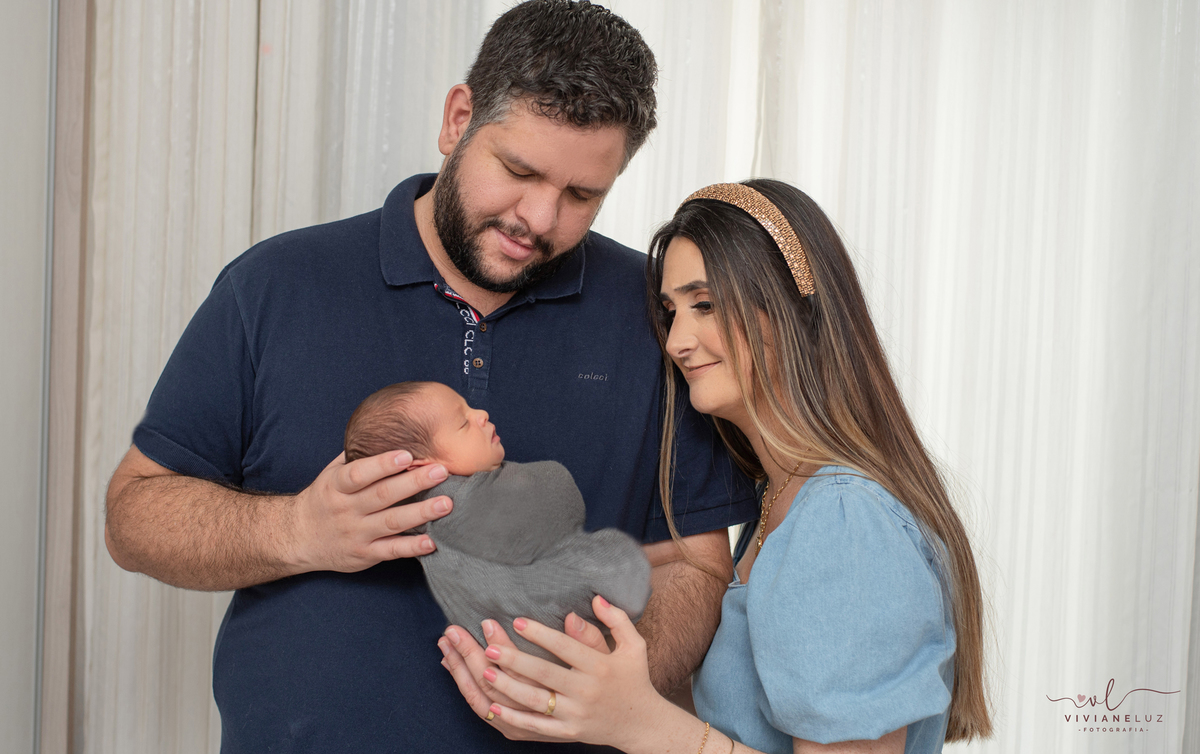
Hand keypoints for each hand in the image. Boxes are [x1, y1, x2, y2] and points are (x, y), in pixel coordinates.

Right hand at [286, 450, 452, 572]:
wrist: (298, 538)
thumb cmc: (325, 498)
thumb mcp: (331, 473)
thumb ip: (356, 455)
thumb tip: (385, 428)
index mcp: (337, 486)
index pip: (358, 474)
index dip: (382, 464)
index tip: (406, 454)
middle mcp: (346, 510)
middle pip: (382, 495)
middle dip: (413, 482)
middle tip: (440, 471)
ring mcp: (356, 533)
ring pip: (391, 523)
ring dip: (420, 513)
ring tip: (446, 503)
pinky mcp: (365, 555)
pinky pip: (391, 551)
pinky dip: (412, 547)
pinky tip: (431, 541)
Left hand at [481, 596, 666, 749]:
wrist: (643, 724)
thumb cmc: (635, 679)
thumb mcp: (634, 646)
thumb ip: (616, 620)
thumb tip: (596, 598)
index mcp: (600, 666)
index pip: (565, 647)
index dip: (540, 634)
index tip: (517, 621)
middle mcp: (587, 690)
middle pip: (545, 674)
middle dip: (515, 660)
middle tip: (490, 647)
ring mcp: (577, 714)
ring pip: (537, 701)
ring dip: (508, 687)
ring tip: (485, 672)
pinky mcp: (570, 732)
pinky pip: (538, 727)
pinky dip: (515, 719)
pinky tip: (494, 708)